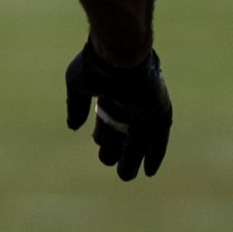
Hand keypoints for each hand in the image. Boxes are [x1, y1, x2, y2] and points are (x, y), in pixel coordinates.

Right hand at [65, 42, 169, 180]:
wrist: (119, 54)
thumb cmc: (96, 65)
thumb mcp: (78, 86)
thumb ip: (76, 106)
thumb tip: (73, 126)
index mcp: (110, 94)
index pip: (108, 121)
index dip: (104, 136)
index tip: (100, 147)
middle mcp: (129, 102)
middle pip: (125, 133)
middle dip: (119, 152)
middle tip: (114, 169)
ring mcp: (145, 107)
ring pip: (141, 139)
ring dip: (135, 157)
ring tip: (127, 176)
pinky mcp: (159, 111)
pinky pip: (159, 137)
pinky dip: (155, 153)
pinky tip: (149, 170)